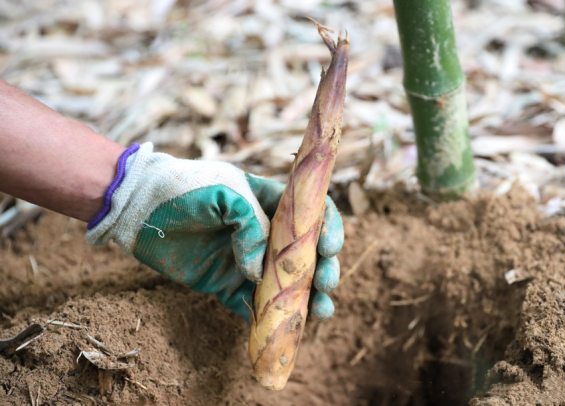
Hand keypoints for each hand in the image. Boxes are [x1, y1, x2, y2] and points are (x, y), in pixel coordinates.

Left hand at [86, 143, 342, 322]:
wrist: (138, 207)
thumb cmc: (184, 188)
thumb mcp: (224, 192)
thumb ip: (250, 224)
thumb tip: (258, 272)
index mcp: (269, 202)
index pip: (310, 214)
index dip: (328, 229)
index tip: (330, 246)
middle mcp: (264, 233)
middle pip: (305, 254)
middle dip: (322, 268)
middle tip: (326, 281)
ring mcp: (246, 260)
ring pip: (285, 284)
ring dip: (306, 297)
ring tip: (321, 310)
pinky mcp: (224, 284)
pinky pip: (251, 305)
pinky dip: (269, 317)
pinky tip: (284, 327)